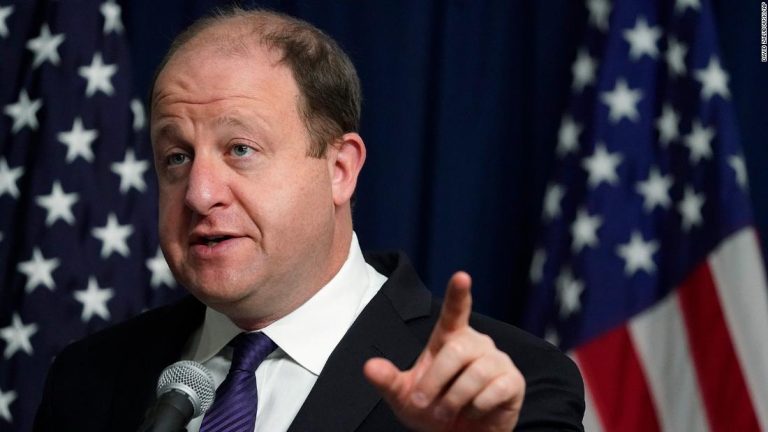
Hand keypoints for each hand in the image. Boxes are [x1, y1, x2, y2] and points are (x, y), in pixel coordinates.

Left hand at [364, 272, 524, 431]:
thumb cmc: (433, 410)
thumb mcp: (405, 397)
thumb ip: (388, 380)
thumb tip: (369, 367)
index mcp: (450, 338)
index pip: (455, 311)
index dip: (458, 294)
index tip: (462, 276)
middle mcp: (476, 343)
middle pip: (456, 351)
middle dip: (435, 381)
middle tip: (425, 403)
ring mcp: (497, 360)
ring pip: (476, 373)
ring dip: (454, 400)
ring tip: (447, 412)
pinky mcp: (513, 381)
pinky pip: (495, 390)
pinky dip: (477, 407)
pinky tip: (474, 411)